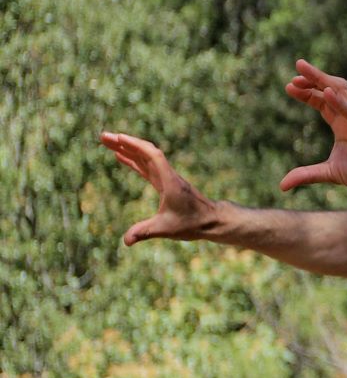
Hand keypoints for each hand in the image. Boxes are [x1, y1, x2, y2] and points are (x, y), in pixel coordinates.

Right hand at [100, 132, 216, 244]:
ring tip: (107, 141)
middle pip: (145, 152)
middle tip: (103, 136)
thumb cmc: (192, 224)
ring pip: (145, 158)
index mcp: (169, 182)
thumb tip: (125, 241)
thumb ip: (145, 232)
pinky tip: (120, 156)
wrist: (211, 220)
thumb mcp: (166, 229)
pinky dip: (133, 160)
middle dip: (125, 143)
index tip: (119, 137)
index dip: (136, 146)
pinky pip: (146, 167)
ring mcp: (166, 178)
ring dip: (127, 148)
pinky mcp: (164, 182)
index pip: (153, 156)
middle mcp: (168, 176)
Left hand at [281, 60, 346, 194]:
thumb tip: (282, 185)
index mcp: (341, 125)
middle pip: (329, 90)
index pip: (321, 103)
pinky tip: (325, 92)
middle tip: (297, 69)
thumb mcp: (331, 173)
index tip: (289, 87)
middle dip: (312, 79)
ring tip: (305, 69)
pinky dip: (340, 101)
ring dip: (322, 80)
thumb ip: (307, 175)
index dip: (306, 94)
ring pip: (340, 92)